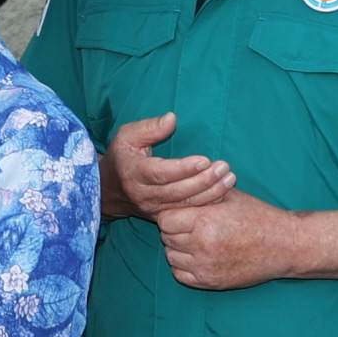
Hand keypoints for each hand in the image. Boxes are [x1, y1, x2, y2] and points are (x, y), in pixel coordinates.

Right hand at [103, 113, 233, 221]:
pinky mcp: (163, 217)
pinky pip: (187, 214)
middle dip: (204, 181)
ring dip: (210, 193)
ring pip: (185, 205)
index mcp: (133, 172)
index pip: (160, 173)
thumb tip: (172, 119)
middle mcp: (143, 194)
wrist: (108, 190)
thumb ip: (149, 127)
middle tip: (224, 168)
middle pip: (177, 191)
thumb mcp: (127, 136)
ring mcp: (154, 208)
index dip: (183, 169)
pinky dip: (206, 205)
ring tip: (229, 179)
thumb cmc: (121, 157)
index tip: (204, 160)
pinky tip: (222, 194)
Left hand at [155, 188, 298, 290]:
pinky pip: (180, 275)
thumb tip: (179, 185)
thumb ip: (201, 192)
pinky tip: (197, 256)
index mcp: (205, 220)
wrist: (284, 245)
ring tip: (194, 241)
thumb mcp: (230, 196)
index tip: (182, 214)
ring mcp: (205, 266)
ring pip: (171, 257)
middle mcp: (202, 244)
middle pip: (167, 237)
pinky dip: (183, 266)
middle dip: (174, 230)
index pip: (165, 219)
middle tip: (188, 227)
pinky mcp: (211, 281)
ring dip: (178, 249)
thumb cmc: (258, 216)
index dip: (171, 215)